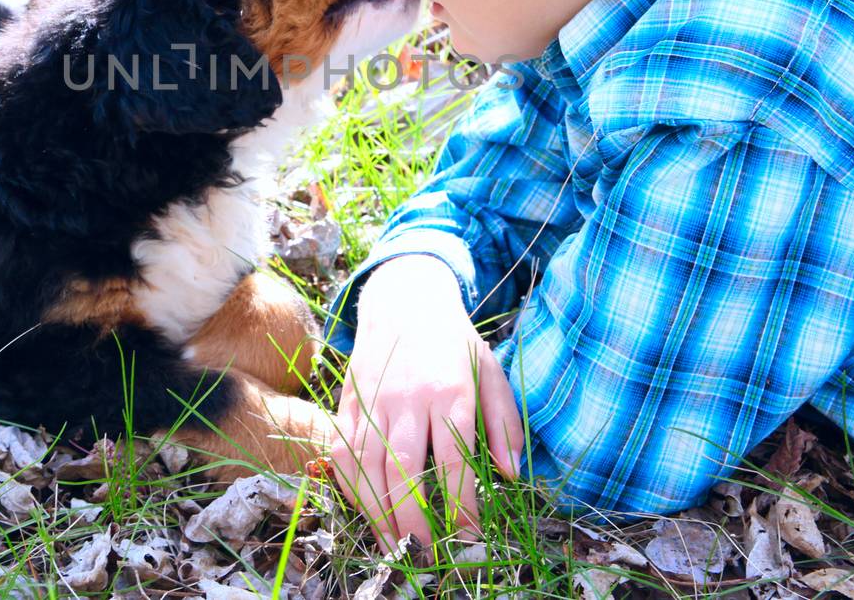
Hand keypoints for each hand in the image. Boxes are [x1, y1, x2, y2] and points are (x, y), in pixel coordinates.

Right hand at [330, 254, 523, 546]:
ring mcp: (372, 400)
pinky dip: (350, 486)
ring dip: (377, 511)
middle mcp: (407, 398)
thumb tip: (510, 473)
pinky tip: (366, 508)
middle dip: (413, 520)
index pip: (454, 461)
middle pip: (404, 471)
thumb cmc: (453, 342)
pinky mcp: (348, 401)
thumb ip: (504, 423)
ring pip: (366, 466)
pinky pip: (342, 451)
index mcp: (450, 392)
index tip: (468, 533)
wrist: (404, 301)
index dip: (461, 505)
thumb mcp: (491, 371)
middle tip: (423, 552)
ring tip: (393, 543)